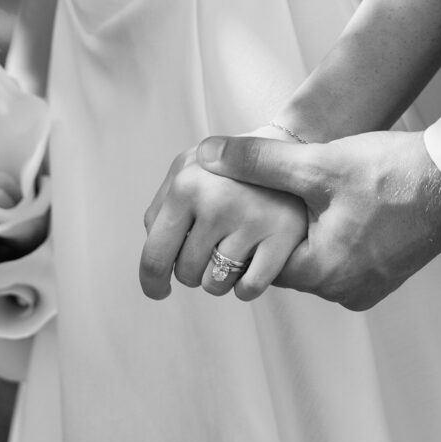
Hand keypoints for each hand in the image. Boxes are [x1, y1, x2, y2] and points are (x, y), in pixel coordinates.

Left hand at [140, 130, 306, 300]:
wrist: (288, 149)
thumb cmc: (229, 170)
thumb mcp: (188, 172)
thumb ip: (162, 209)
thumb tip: (153, 260)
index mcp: (185, 185)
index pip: (154, 256)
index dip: (152, 283)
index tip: (158, 292)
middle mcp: (215, 201)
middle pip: (186, 274)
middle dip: (193, 271)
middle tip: (210, 248)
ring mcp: (251, 218)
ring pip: (216, 284)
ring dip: (221, 277)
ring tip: (235, 248)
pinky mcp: (283, 235)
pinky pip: (249, 288)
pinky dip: (246, 286)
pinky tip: (252, 263)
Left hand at [197, 130, 440, 310]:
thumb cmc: (391, 171)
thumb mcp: (317, 163)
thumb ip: (257, 161)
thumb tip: (208, 154)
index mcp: (323, 273)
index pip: (257, 262)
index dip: (246, 230)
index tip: (242, 202)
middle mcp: (344, 291)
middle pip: (284, 263)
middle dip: (274, 231)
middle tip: (270, 194)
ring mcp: (367, 287)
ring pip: (312, 260)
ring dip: (304, 232)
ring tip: (303, 195)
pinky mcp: (383, 275)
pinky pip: (339, 260)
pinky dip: (330, 236)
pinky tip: (333, 205)